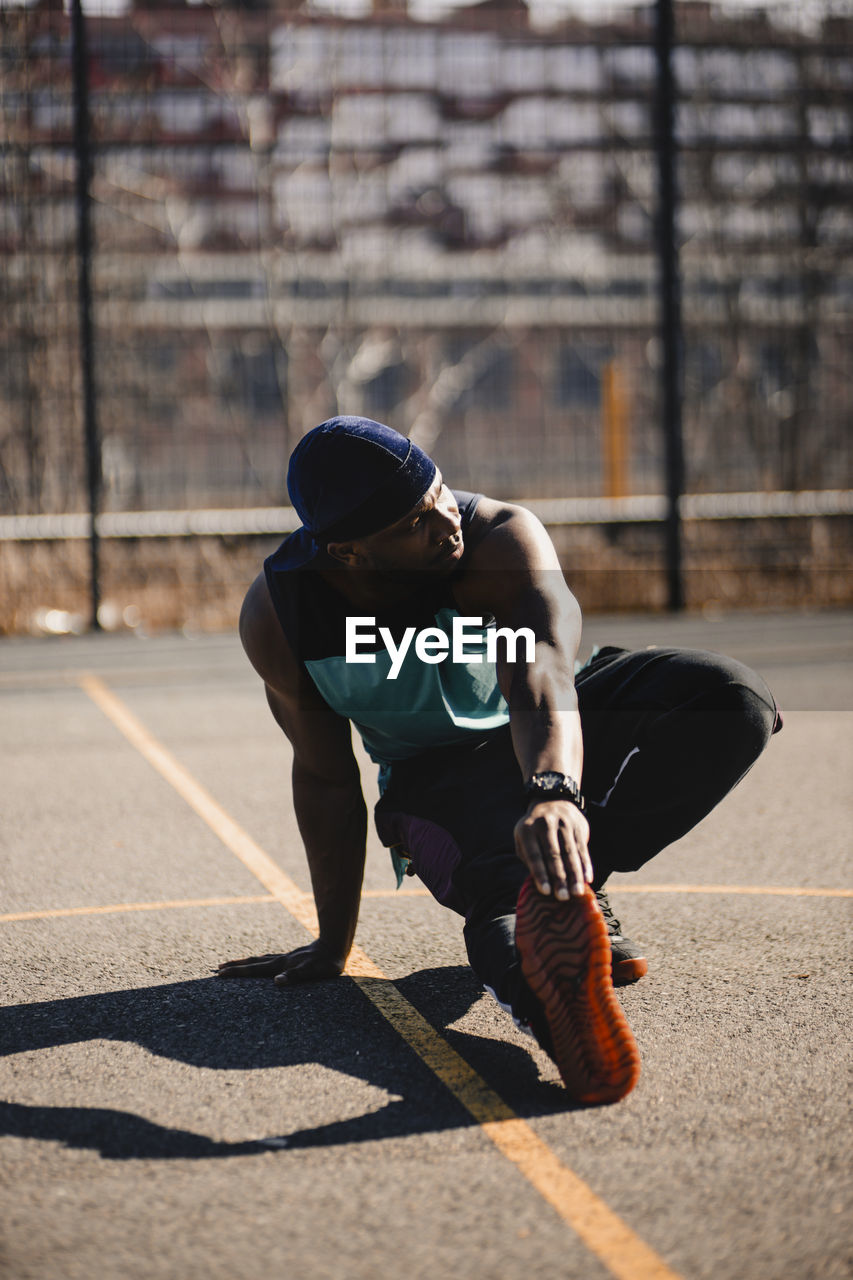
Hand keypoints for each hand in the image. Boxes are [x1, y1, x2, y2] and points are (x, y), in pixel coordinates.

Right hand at [217, 938, 344, 985]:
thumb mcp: (313, 972)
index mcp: (281, 965)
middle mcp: (280, 960)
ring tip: (233, 965)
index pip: (254, 969)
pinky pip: (270, 960)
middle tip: (218, 969)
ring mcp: (286, 958)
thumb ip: (295, 976)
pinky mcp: (292, 958)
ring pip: (260, 960)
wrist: (335, 945)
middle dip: (235, 966)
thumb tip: (276, 982)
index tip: (221, 973)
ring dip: (246, 963)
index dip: (237, 972)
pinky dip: (260, 962)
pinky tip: (262, 964)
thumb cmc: (326, 963)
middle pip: (253, 963)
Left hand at [514, 799, 591, 898]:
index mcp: (527, 830)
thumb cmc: (534, 830)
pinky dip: (586, 865)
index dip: (540, 873)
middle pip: (554, 855)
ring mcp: (563, 823)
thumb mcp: (524, 839)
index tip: (546, 891)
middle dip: (559, 878)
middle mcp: (545, 825)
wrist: (551, 800)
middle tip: (562, 897)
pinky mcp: (578, 825)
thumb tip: (540, 884)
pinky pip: (582, 848)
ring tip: (577, 892)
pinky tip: (588, 879)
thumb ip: (529, 859)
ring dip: (574, 875)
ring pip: (570, 853)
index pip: (534, 855)